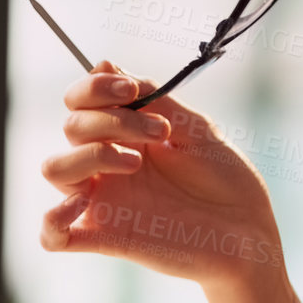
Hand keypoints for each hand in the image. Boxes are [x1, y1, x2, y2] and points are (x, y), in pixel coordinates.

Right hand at [39, 62, 295, 302]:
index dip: (94, 88)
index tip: (130, 90)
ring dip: (86, 155)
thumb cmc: (228, 181)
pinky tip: (81, 205)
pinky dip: (53, 220)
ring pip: (54, 169)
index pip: (82, 102)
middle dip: (111, 120)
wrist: (249, 232)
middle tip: (161, 132)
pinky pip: (54, 236)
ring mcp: (106, 200)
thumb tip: (106, 65)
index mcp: (128, 135)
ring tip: (135, 162)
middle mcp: (110, 165)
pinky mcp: (107, 237)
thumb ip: (155, 99)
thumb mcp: (196, 130)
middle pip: (72, 127)